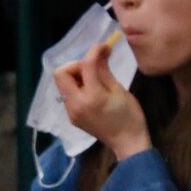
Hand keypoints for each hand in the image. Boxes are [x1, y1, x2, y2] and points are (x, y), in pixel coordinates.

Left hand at [54, 36, 148, 160]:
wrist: (127, 143)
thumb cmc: (130, 116)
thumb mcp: (120, 90)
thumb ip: (104, 71)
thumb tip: (101, 52)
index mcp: (92, 96)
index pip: (85, 65)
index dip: (94, 52)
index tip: (103, 47)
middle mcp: (76, 104)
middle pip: (61, 73)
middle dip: (76, 66)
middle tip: (93, 69)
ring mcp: (71, 111)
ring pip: (62, 84)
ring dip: (76, 76)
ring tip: (94, 81)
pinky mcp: (71, 116)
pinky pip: (69, 95)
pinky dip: (78, 87)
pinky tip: (93, 93)